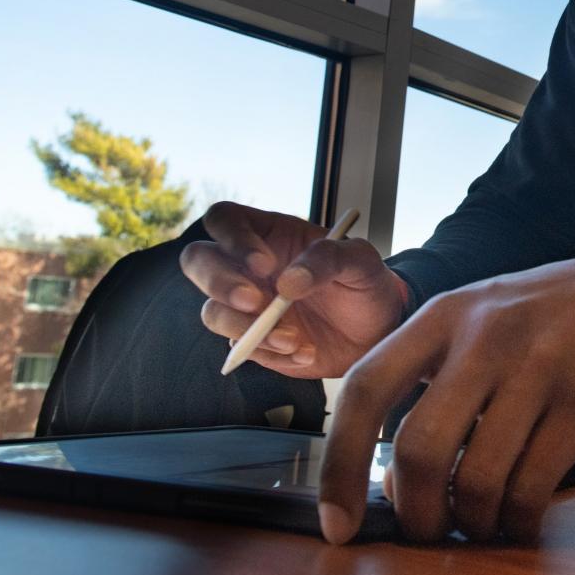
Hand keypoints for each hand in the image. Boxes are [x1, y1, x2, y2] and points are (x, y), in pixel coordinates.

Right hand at [179, 201, 406, 377]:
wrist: (377, 330)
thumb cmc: (365, 283)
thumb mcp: (361, 260)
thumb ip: (330, 258)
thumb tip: (289, 282)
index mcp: (268, 234)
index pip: (224, 219)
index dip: (233, 238)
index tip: (264, 265)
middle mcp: (247, 268)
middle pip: (198, 262)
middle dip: (220, 283)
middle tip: (258, 302)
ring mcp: (245, 306)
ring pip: (212, 312)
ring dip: (247, 328)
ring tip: (294, 338)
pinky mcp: (253, 342)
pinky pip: (242, 349)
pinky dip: (272, 355)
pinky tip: (306, 353)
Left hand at [314, 239, 574, 544]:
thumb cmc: (547, 317)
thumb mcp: (477, 320)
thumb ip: (430, 383)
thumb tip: (391, 480)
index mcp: (443, 317)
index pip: (367, 390)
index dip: (339, 464)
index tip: (337, 520)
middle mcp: (484, 338)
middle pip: (419, 449)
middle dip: (417, 512)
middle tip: (428, 531)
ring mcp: (537, 369)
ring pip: (477, 479)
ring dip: (473, 522)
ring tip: (481, 522)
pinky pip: (533, 487)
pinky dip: (518, 518)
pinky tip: (520, 515)